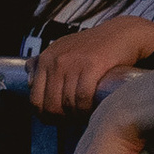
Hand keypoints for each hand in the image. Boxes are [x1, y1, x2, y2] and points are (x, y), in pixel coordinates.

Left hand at [28, 15, 153, 122]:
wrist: (124, 33)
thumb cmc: (95, 46)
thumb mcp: (64, 49)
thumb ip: (45, 64)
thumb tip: (29, 81)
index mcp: (46, 58)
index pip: (35, 99)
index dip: (45, 115)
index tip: (57, 119)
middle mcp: (57, 59)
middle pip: (50, 105)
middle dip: (62, 119)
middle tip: (73, 120)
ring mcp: (74, 62)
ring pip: (67, 104)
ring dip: (76, 116)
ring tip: (84, 115)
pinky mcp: (93, 65)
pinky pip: (83, 97)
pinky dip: (86, 108)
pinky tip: (92, 108)